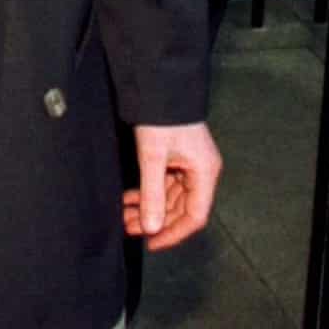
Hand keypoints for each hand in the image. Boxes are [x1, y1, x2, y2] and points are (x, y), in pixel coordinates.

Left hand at [123, 121, 221, 250]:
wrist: (160, 84)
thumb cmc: (162, 118)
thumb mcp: (153, 156)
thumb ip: (152, 194)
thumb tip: (151, 228)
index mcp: (205, 173)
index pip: (195, 217)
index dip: (174, 234)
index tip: (151, 243)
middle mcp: (201, 172)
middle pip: (181, 209)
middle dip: (156, 221)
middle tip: (129, 228)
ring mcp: (190, 165)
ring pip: (171, 198)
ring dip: (149, 208)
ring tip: (124, 216)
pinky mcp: (178, 158)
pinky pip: (164, 184)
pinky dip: (148, 193)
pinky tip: (129, 199)